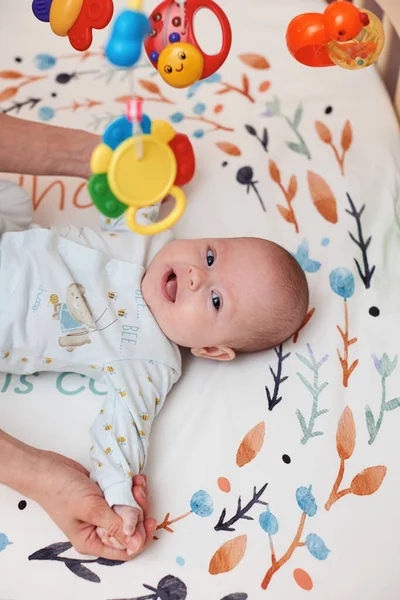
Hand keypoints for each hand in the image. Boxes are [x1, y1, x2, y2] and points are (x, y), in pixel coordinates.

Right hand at [34, 451, 155, 559]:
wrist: (47, 469)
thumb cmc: (61, 492)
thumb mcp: (90, 510)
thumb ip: (114, 526)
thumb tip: (136, 544)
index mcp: (93, 541)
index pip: (126, 550)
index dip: (141, 537)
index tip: (150, 519)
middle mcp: (99, 530)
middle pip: (132, 529)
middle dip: (140, 511)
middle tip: (139, 492)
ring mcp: (103, 512)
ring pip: (131, 511)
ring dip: (138, 498)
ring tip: (137, 483)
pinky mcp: (105, 496)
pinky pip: (125, 497)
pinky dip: (132, 489)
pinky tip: (134, 479)